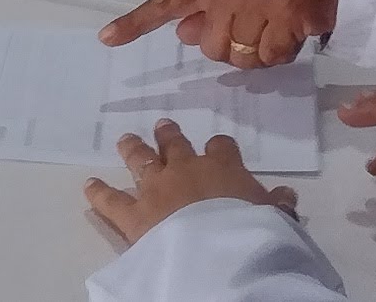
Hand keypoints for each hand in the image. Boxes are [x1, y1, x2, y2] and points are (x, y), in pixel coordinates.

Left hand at [85, 122, 292, 246]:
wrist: (217, 252)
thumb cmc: (250, 231)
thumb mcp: (272, 217)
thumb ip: (275, 205)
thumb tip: (286, 196)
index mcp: (221, 167)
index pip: (221, 147)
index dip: (219, 147)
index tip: (218, 147)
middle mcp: (185, 169)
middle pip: (175, 145)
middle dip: (168, 135)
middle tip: (162, 125)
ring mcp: (156, 188)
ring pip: (141, 161)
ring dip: (134, 149)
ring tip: (126, 139)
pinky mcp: (134, 214)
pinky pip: (111, 200)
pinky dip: (99, 192)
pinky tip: (89, 185)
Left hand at [101, 0, 348, 68]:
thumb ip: (211, 0)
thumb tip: (186, 34)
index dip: (137, 22)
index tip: (106, 39)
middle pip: (209, 46)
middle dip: (231, 47)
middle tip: (256, 27)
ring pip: (240, 57)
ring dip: (259, 53)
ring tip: (278, 27)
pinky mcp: (288, 15)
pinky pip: (272, 58)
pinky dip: (284, 53)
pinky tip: (296, 30)